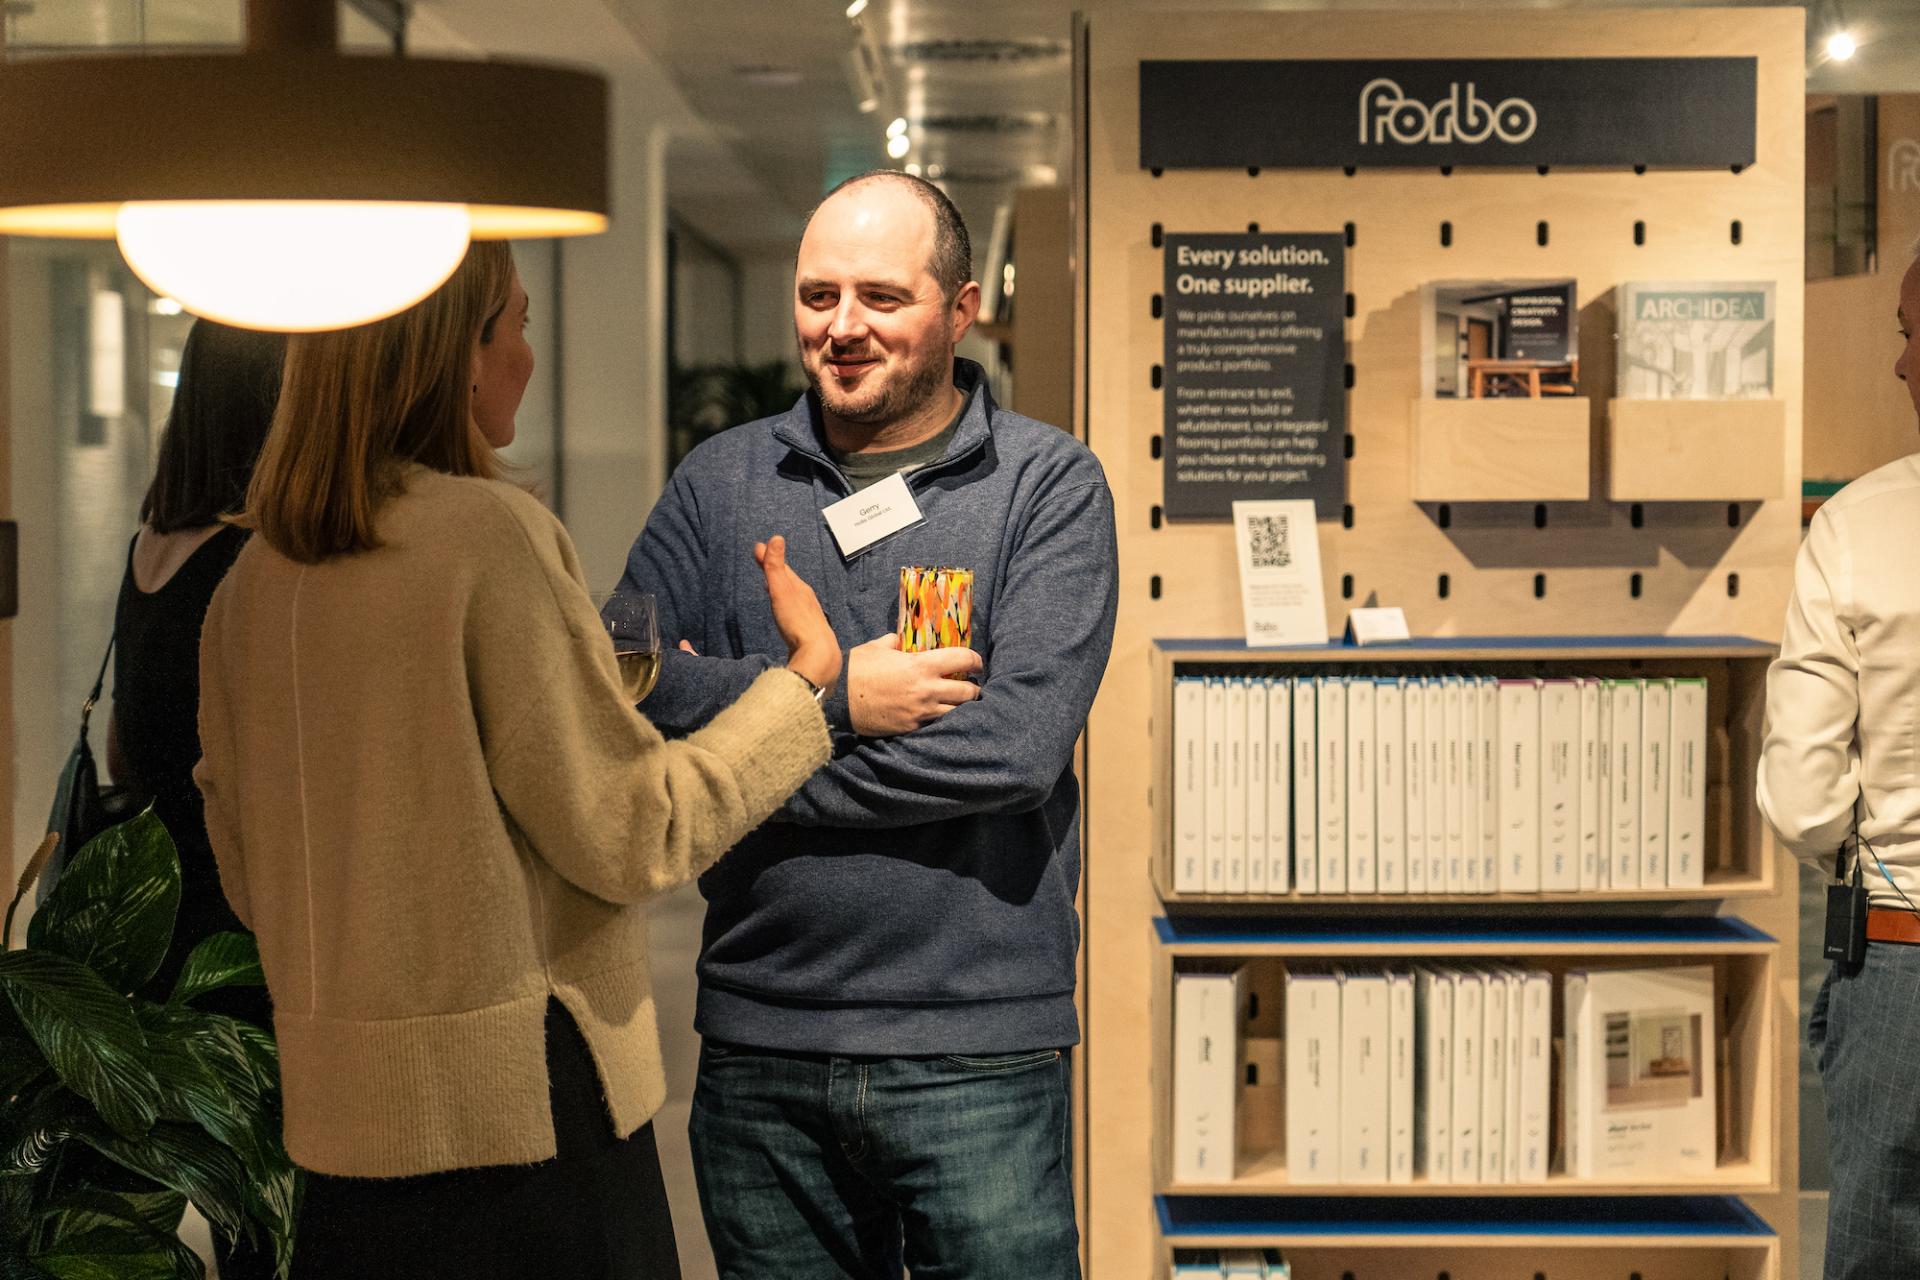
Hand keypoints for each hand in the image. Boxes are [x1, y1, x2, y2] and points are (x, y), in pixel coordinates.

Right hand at [755, 536, 840, 694]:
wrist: (818, 655)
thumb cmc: (797, 622)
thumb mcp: (782, 591)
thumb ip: (776, 567)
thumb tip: (776, 537)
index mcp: (800, 589)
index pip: (782, 568)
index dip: (770, 558)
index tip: (758, 547)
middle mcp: (807, 601)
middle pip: (789, 582)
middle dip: (776, 571)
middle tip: (764, 561)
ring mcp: (808, 618)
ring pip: (792, 598)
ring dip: (781, 589)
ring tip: (772, 585)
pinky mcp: (806, 635)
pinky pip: (794, 615)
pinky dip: (785, 607)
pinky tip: (784, 614)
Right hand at [847, 633, 982, 736]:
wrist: (838, 697)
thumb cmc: (858, 668)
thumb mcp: (878, 647)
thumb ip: (894, 641)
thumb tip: (899, 639)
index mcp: (922, 665)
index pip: (963, 660)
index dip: (975, 660)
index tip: (977, 663)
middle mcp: (927, 690)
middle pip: (968, 692)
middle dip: (974, 688)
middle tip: (971, 685)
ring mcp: (920, 712)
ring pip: (956, 713)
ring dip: (960, 707)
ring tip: (958, 703)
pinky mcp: (910, 728)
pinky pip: (935, 725)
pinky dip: (940, 720)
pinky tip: (937, 715)